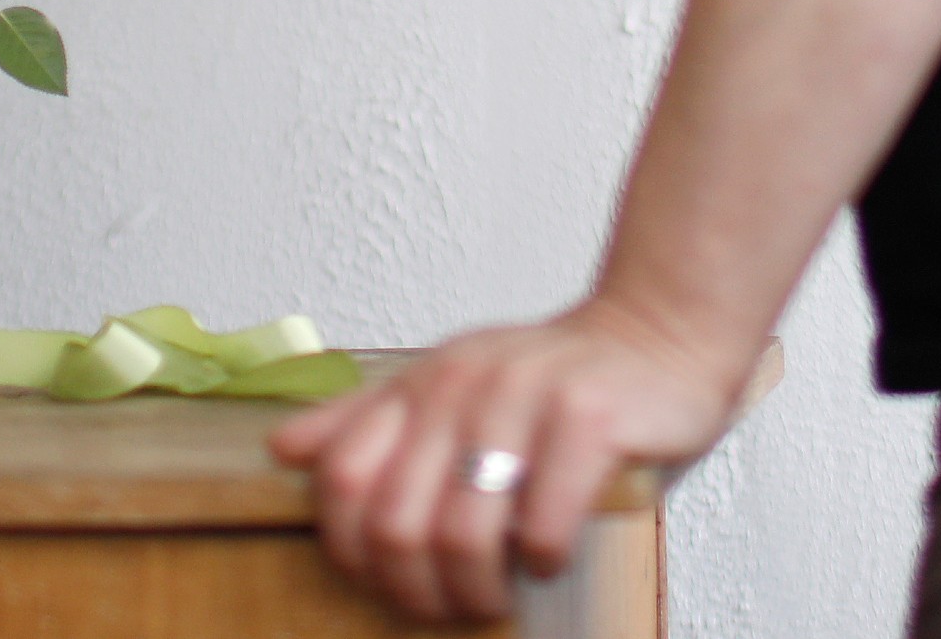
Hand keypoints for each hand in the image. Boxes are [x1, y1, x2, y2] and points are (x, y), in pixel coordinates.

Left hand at [268, 295, 747, 623]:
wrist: (656, 334)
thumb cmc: (550, 384)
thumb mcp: (447, 388)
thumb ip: (367, 419)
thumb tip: (284, 448)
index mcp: (419, 383)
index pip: (342, 479)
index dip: (351, 551)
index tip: (385, 581)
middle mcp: (460, 383)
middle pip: (394, 523)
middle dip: (417, 590)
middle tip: (450, 606)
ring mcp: (523, 397)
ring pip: (461, 534)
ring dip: (478, 590)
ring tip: (497, 596)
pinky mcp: (587, 418)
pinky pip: (541, 523)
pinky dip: (541, 562)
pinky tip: (549, 559)